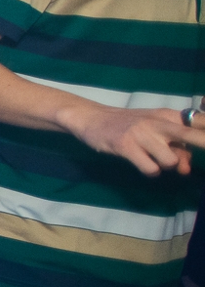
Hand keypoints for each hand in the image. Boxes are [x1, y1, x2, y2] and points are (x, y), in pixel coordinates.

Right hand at [61, 104, 204, 176]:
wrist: (93, 118)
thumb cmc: (130, 125)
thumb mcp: (156, 130)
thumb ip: (176, 147)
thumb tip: (186, 170)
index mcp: (170, 116)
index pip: (199, 121)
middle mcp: (159, 122)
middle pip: (192, 135)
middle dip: (203, 143)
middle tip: (191, 163)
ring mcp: (142, 133)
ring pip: (171, 160)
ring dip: (166, 166)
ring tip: (153, 159)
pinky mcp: (126, 145)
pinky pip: (151, 169)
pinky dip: (150, 171)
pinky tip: (142, 163)